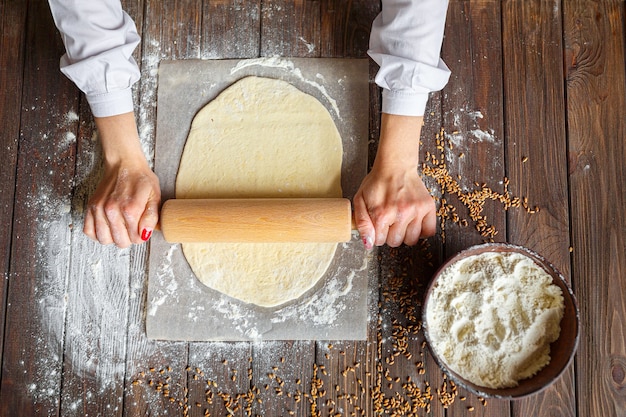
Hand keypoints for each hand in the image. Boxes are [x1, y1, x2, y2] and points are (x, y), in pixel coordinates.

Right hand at [83, 112, 160, 247]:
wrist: (124, 164)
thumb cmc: (141, 180)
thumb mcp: (154, 196)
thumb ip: (151, 217)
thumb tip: (145, 234)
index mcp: (130, 208)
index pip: (136, 238)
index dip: (141, 236)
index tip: (142, 228)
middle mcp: (112, 210)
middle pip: (120, 242)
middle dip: (129, 238)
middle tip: (132, 227)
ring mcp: (99, 208)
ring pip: (104, 239)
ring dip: (113, 237)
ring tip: (120, 227)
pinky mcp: (91, 207)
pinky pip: (89, 231)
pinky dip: (98, 233)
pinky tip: (108, 226)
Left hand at [353, 113, 435, 248]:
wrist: (395, 166)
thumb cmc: (377, 182)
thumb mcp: (360, 200)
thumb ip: (362, 223)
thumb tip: (369, 244)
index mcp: (381, 214)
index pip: (379, 241)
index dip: (377, 234)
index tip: (379, 224)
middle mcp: (400, 214)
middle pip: (395, 242)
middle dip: (390, 235)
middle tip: (390, 222)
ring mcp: (416, 210)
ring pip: (411, 240)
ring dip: (405, 234)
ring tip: (401, 221)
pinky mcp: (428, 207)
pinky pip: (428, 231)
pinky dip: (421, 231)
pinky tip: (413, 223)